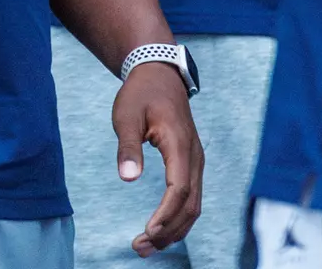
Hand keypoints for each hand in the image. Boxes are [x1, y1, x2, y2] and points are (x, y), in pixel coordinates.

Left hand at [113, 62, 203, 256]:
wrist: (159, 74)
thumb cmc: (140, 94)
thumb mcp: (126, 115)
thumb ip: (128, 147)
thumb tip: (128, 178)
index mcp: (179, 144)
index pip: (179, 189)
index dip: (165, 214)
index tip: (147, 231)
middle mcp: (194, 156)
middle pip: (190, 204)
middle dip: (168, 231)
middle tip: (140, 247)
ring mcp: (196, 160)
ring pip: (194, 205)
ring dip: (174, 229)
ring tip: (146, 246)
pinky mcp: (191, 163)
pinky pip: (191, 196)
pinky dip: (178, 217)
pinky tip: (160, 228)